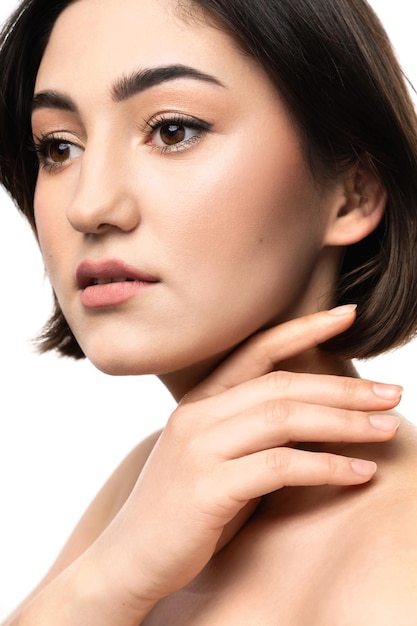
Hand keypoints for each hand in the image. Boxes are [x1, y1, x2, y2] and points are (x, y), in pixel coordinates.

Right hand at [81, 306, 401, 618]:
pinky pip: (280, 467)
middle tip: (392, 393)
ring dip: (345, 423)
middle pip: (282, 386)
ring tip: (387, 428)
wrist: (131, 557)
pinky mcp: (207, 489)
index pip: (257, 351)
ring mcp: (199, 449)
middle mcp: (197, 416)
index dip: (303, 329)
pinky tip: (359, 472)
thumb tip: (319, 420)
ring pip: (284, 419)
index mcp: (199, 402)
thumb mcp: (216, 457)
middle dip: (343, 389)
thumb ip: (253, 433)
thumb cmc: (184, 506)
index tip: (347, 316)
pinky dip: (327, 466)